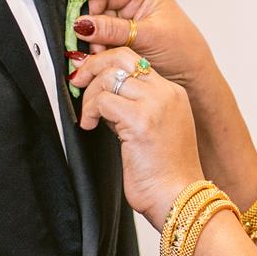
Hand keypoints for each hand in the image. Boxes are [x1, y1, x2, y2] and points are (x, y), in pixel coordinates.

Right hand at [71, 0, 213, 93]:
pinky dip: (98, 52)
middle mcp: (134, 2)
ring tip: (97, 57)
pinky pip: (102, 42)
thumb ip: (113, 30)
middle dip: (92, 30)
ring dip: (94, 44)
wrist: (192, 80)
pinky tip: (97, 61)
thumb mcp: (147, 36)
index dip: (92, 6)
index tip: (82, 26)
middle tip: (92, 48)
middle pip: (99, 9)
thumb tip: (82, 24)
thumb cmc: (183, 51)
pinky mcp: (123, 41)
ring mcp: (128, 22)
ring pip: (98, 28)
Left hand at [71, 49, 202, 227]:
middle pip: (122, 57)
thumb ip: (134, 108)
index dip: (107, 63)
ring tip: (89, 117)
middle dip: (93, 65)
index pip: (136, 60)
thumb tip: (105, 96)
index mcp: (172, 94)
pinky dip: (90, 111)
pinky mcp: (140, 121)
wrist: (178, 197)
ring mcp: (155, 105)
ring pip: (109, 77)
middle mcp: (166, 94)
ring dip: (90, 95)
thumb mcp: (154, 131)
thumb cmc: (165, 173)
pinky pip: (103, 101)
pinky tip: (90, 126)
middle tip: (78, 81)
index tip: (89, 75)